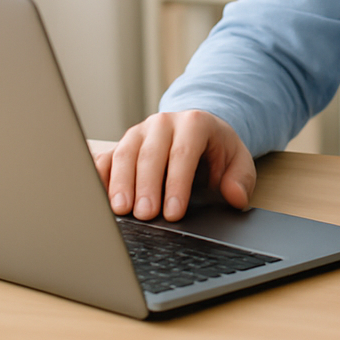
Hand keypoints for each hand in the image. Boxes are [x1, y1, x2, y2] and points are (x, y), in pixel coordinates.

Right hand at [92, 110, 255, 220]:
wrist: (199, 132)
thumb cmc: (217, 150)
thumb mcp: (239, 161)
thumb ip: (240, 179)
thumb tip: (235, 197)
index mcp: (194, 123)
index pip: (183, 153)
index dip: (178, 183)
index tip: (174, 212)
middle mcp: (163, 124)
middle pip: (150, 154)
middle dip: (147, 186)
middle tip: (146, 215)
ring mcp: (139, 133)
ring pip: (124, 154)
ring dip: (121, 184)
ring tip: (121, 210)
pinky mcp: (121, 145)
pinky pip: (106, 158)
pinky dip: (100, 177)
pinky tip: (99, 198)